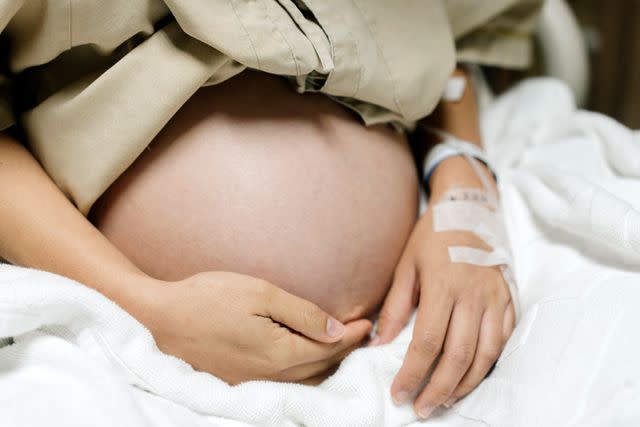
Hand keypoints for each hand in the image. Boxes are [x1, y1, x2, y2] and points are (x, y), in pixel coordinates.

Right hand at [137, 271, 371, 383]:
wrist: (160, 317)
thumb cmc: (209, 297)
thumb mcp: (260, 294)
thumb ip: (303, 314)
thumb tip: (336, 331)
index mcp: (278, 353)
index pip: (327, 348)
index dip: (351, 336)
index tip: (368, 324)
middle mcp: (269, 375)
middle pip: (319, 367)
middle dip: (343, 352)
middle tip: (361, 336)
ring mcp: (252, 382)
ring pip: (302, 379)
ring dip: (325, 365)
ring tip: (340, 349)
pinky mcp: (238, 382)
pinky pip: (283, 383)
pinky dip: (303, 372)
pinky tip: (305, 361)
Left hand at [374, 206, 514, 417]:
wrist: (469, 207)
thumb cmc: (432, 236)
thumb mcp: (406, 265)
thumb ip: (396, 306)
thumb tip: (381, 343)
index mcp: (443, 285)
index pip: (428, 342)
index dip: (413, 373)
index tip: (399, 393)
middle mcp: (473, 295)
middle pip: (459, 356)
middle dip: (438, 389)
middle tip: (422, 407)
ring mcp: (495, 298)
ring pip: (486, 355)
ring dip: (466, 384)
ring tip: (445, 399)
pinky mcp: (509, 298)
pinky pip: (504, 339)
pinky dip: (490, 363)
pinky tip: (473, 375)